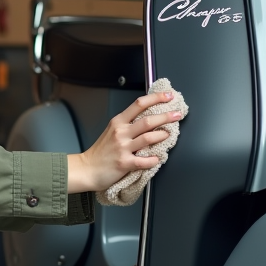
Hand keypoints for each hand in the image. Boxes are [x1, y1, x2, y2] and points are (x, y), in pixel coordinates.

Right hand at [66, 91, 181, 193]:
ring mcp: (122, 147)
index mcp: (118, 122)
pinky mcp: (124, 163)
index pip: (139, 104)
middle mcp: (120, 132)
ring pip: (148, 137)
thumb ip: (128, 125)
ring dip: (162, 135)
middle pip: (147, 120)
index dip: (156, 98)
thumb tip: (150, 119)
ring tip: (169, 135)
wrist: (87, 169)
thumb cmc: (100, 152)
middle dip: (166, 116)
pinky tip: (158, 158)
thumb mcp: (111, 131)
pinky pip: (144, 160)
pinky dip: (154, 159)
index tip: (168, 96)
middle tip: (177, 114)